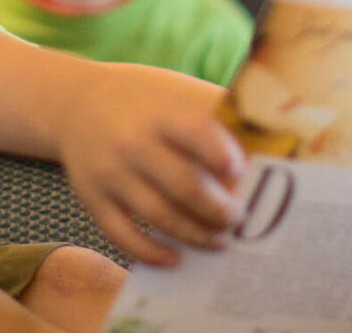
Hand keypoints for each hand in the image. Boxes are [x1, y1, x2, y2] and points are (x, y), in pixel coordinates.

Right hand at [56, 62, 246, 265]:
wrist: (77, 103)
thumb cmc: (147, 102)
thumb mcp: (178, 92)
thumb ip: (219, 115)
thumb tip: (274, 147)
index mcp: (160, 113)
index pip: (195, 132)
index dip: (221, 155)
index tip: (241, 173)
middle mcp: (132, 142)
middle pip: (183, 184)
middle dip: (218, 210)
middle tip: (240, 219)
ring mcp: (109, 173)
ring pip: (158, 216)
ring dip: (195, 235)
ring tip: (221, 241)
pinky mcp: (92, 199)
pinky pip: (122, 235)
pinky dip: (151, 253)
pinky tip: (176, 258)